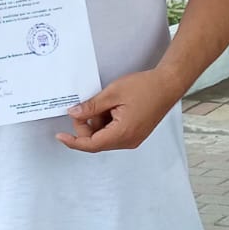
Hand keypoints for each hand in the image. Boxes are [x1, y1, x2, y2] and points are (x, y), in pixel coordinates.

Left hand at [55, 68, 182, 152]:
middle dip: (86, 127)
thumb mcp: (112, 94)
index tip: (60, 136)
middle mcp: (128, 141)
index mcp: (122, 134)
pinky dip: (107, 123)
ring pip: (105, 137)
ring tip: (104, 103)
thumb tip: (74, 114)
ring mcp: (133, 139)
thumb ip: (91, 106)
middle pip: (97, 142)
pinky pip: (114, 133)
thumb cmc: (145, 87)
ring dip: (98, 123)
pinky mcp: (135, 134)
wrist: (168, 85)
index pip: (91, 144)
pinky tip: (110, 108)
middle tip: (83, 108)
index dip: (73, 142)